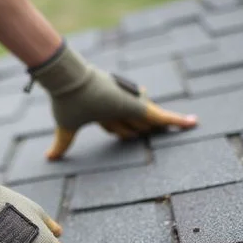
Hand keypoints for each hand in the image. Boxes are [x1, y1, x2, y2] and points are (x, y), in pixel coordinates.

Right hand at [29, 44, 196, 160]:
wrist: (70, 83)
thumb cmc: (66, 102)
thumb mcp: (66, 128)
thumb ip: (62, 144)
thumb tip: (49, 158)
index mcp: (103, 111)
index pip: (117, 125)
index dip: (123, 129)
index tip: (132, 132)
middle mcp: (119, 106)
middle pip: (137, 123)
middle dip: (145, 127)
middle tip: (163, 128)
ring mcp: (130, 105)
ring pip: (151, 121)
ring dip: (163, 124)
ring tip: (182, 125)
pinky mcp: (139, 107)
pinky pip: (164, 116)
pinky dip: (178, 121)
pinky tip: (193, 124)